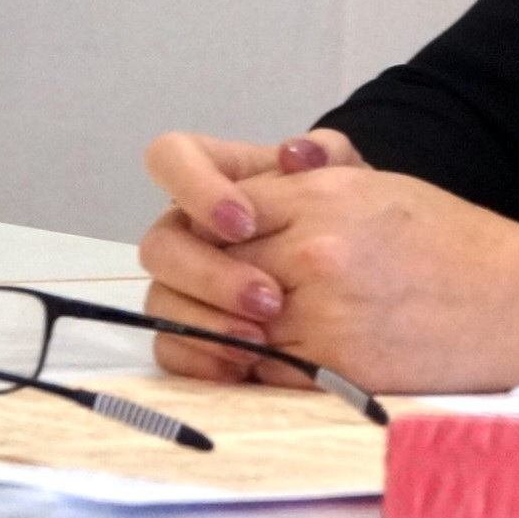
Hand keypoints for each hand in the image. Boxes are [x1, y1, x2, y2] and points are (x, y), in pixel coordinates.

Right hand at [139, 128, 364, 380]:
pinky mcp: (187, 327)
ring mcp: (182, 281)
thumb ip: (326, 153)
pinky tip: (240, 366)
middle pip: (159, 245)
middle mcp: (187, 228)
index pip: (171, 158)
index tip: (243, 223)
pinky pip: (168, 346)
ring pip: (160, 300)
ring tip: (261, 338)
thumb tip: (296, 152)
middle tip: (266, 298)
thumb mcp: (341, 174)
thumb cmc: (340, 208)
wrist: (359, 261)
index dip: (194, 189)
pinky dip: (200, 357)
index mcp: (214, 177)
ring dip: (207, 322)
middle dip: (209, 274)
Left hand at [239, 163, 518, 396]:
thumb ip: (310, 189)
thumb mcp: (383, 189)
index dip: (212, 237)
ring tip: (249, 336)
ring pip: (226, 327)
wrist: (518, 301)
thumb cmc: (455, 244)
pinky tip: (282, 364)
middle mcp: (313, 247)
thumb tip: (243, 201)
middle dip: (207, 290)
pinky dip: (260, 372)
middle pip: (211, 270)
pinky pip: (261, 373)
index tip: (222, 254)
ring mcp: (319, 309)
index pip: (221, 212)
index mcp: (324, 194)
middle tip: (216, 303)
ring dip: (229, 336)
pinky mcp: (331, 366)